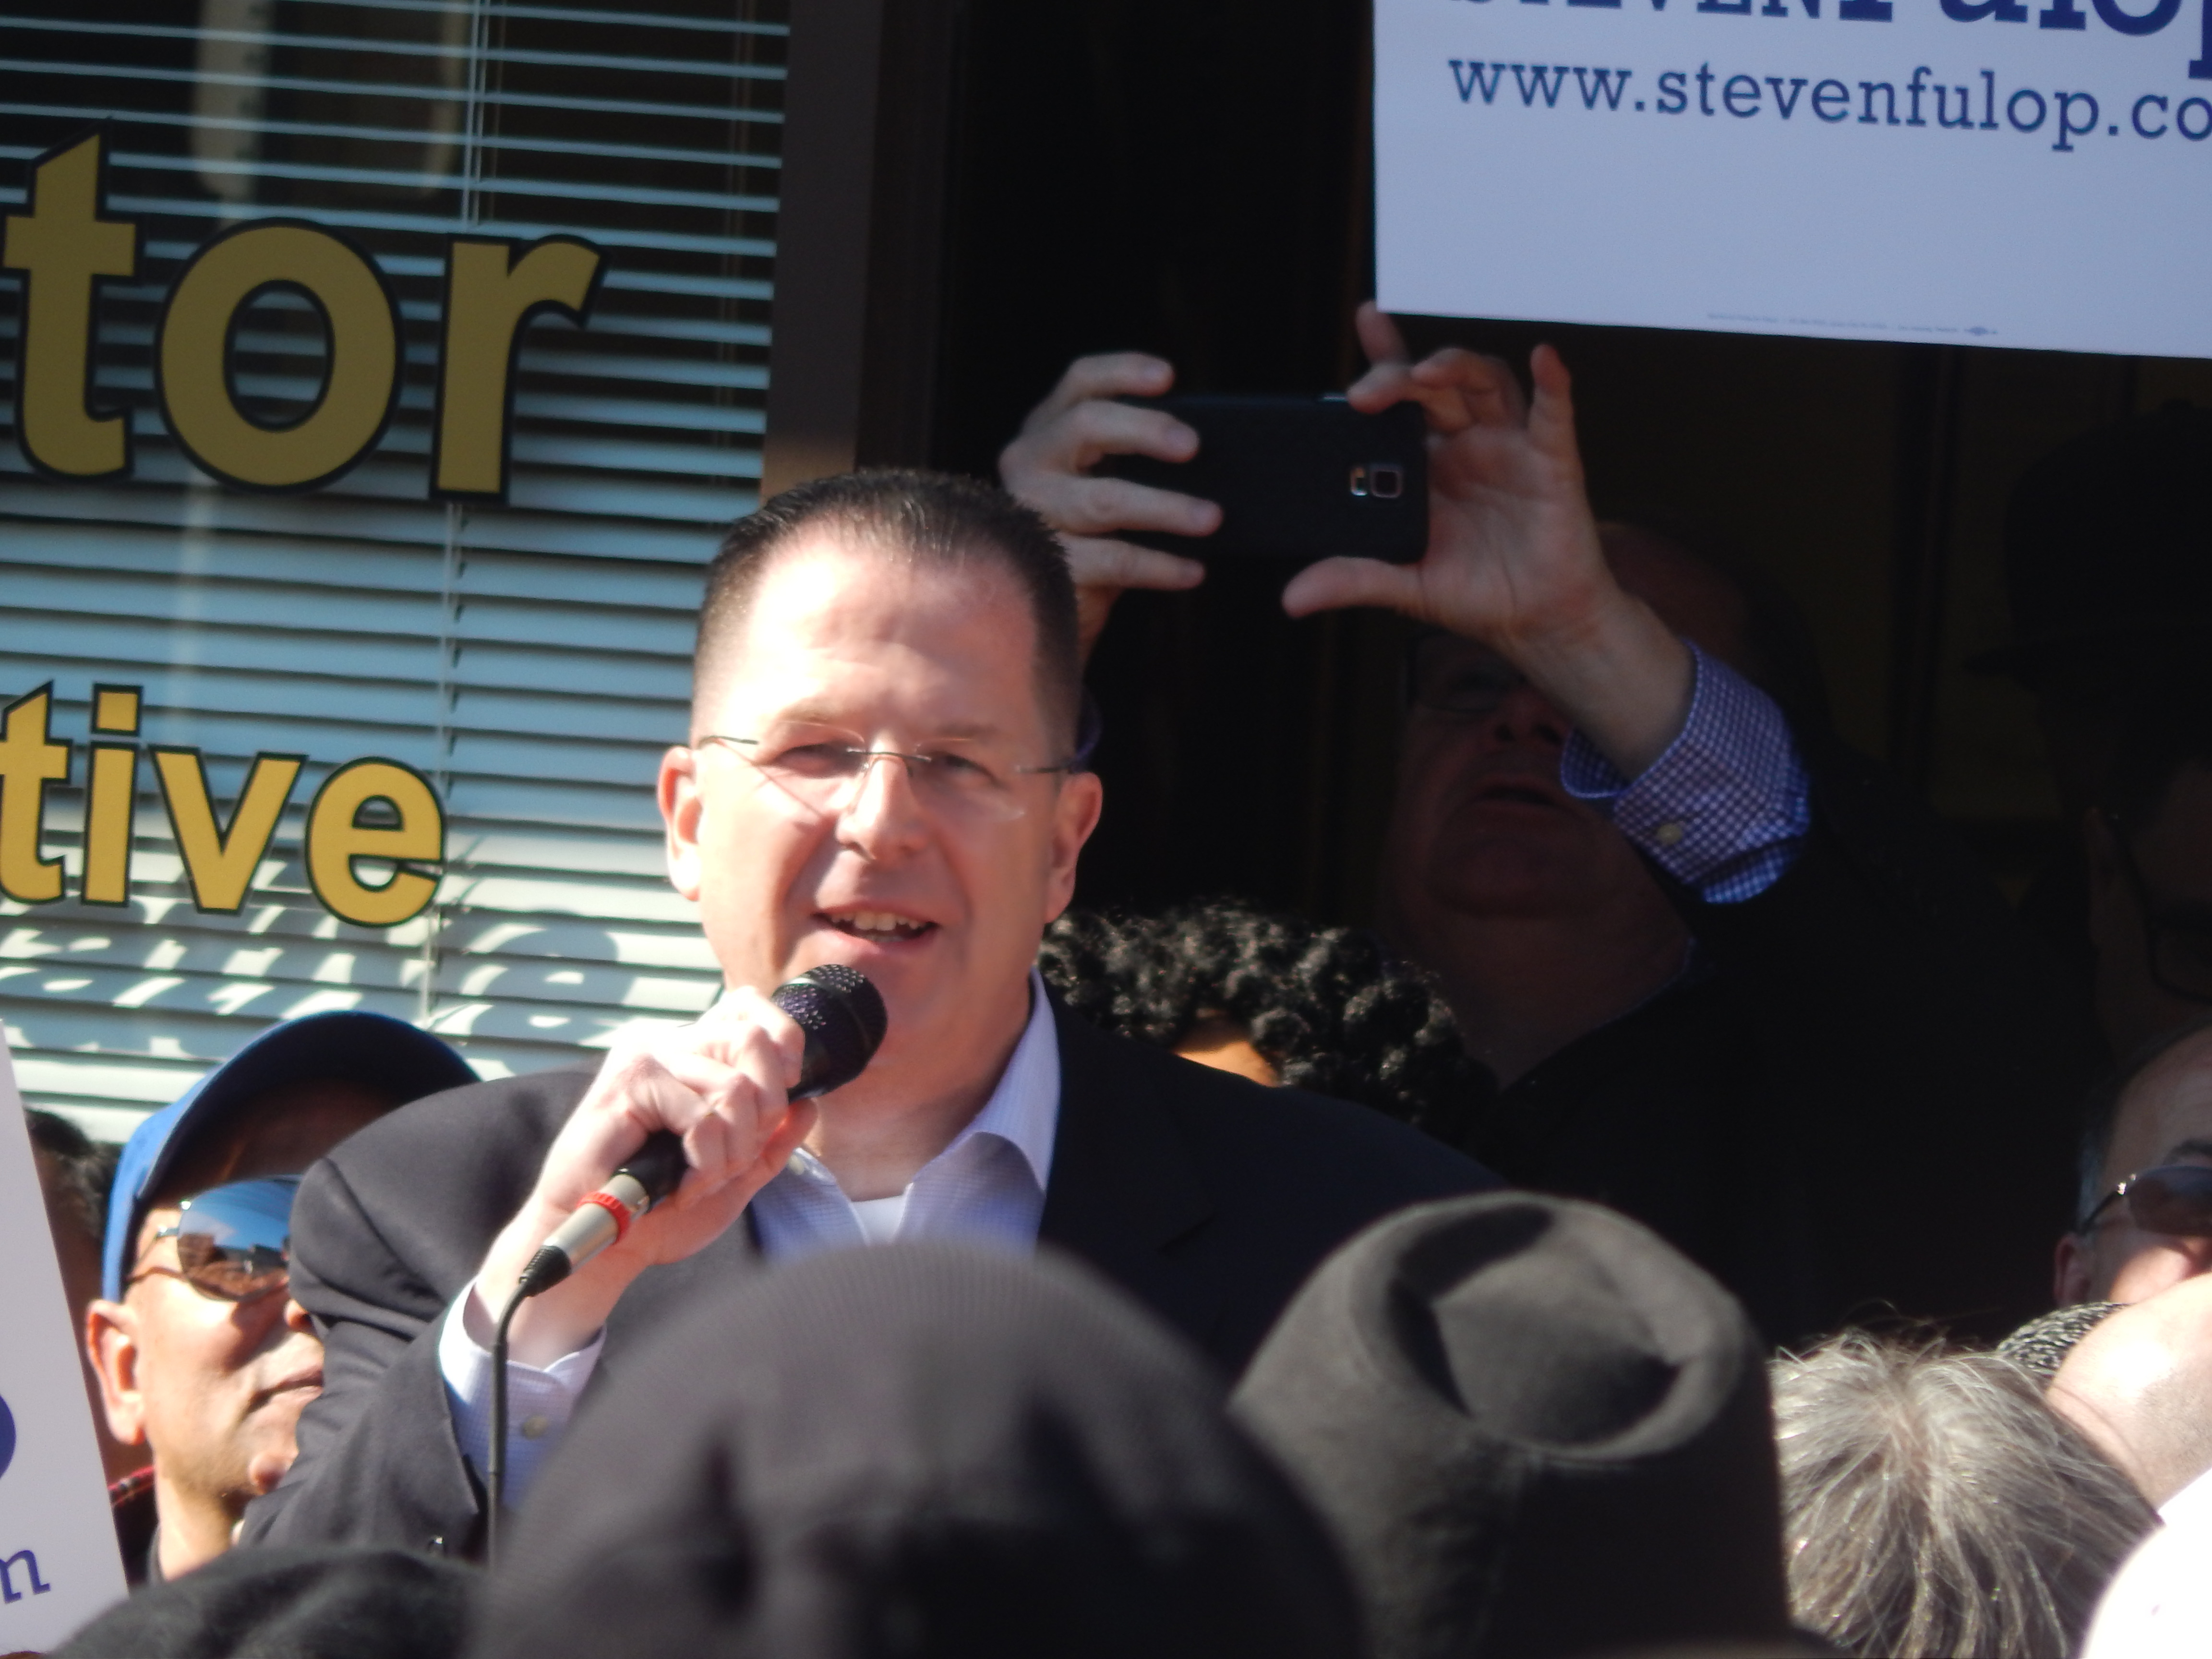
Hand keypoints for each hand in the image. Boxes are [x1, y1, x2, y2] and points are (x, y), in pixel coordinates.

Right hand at [471, 987, 816, 1364]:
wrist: (606, 1244)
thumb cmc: (660, 1209)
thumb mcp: (733, 1176)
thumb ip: (771, 1141)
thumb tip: (808, 1103)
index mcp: (693, 1058)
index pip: (749, 1012)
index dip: (783, 1050)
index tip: (777, 1103)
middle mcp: (671, 1045)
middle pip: (753, 1041)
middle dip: (762, 1114)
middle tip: (733, 1161)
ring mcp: (648, 1056)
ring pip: (735, 1087)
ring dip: (730, 1152)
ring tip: (700, 1180)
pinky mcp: (630, 1079)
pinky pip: (703, 1117)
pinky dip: (705, 1163)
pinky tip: (681, 1185)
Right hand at [999, 352, 1219, 660]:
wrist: (1051, 613)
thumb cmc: (1092, 539)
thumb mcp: (1107, 488)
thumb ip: (1136, 463)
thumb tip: (1212, 458)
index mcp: (1048, 431)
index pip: (1080, 383)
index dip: (1123, 372)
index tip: (1169, 376)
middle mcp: (1029, 463)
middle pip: (1087, 425)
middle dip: (1146, 430)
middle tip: (1194, 446)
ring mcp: (1031, 514)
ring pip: (1104, 499)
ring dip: (1167, 508)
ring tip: (1213, 519)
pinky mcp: (1046, 565)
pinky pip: (1114, 560)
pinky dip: (1161, 566)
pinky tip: (1193, 571)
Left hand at [1282, 303, 1692, 776]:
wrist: (1536, 622)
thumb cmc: (1476, 594)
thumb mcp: (1402, 585)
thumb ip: (1350, 579)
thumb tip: (1292, 598)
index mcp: (1427, 462)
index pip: (1401, 396)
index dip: (1386, 354)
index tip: (1367, 316)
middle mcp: (1466, 443)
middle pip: (1435, 385)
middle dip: (1400, 376)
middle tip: (1367, 393)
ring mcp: (1510, 448)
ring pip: (1485, 383)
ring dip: (1457, 368)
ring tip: (1427, 371)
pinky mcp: (1552, 464)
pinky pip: (1554, 415)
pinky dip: (1553, 384)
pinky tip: (1544, 359)